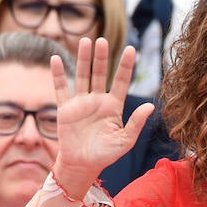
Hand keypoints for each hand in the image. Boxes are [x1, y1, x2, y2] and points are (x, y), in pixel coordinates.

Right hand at [50, 37, 155, 198]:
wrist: (82, 166)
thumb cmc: (105, 155)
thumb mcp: (125, 141)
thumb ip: (136, 123)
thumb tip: (150, 106)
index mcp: (114, 106)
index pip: (121, 81)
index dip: (126, 66)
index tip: (131, 49)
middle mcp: (97, 101)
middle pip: (100, 74)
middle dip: (102, 57)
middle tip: (103, 40)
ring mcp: (81, 103)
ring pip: (82, 76)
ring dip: (83, 59)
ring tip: (85, 41)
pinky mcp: (65, 109)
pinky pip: (61, 89)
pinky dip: (58, 74)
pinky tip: (56, 59)